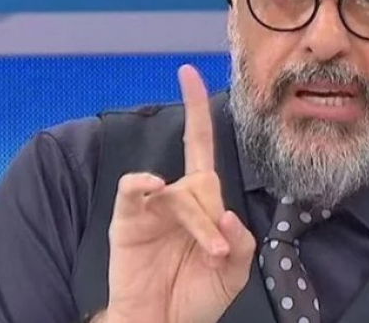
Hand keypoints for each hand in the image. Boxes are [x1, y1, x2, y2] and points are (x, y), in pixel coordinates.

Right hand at [102, 64, 255, 322]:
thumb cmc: (195, 298)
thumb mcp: (234, 274)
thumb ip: (242, 244)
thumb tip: (229, 216)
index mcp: (201, 204)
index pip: (201, 147)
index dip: (197, 110)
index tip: (189, 72)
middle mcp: (175, 199)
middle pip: (201, 181)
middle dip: (214, 217)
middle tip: (218, 254)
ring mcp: (150, 209)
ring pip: (177, 192)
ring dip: (196, 222)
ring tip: (208, 255)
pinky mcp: (127, 222)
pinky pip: (134, 191)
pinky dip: (143, 184)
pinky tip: (155, 188)